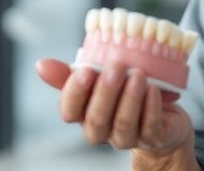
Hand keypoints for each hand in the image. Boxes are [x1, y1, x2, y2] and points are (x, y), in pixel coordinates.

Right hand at [36, 58, 193, 156]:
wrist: (162, 111)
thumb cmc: (124, 91)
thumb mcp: (98, 78)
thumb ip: (70, 73)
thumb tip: (41, 64)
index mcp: (84, 113)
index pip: (69, 111)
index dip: (75, 93)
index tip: (85, 70)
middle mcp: (102, 130)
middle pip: (96, 119)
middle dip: (105, 92)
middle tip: (116, 66)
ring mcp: (127, 137)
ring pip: (123, 124)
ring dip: (130, 97)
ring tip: (139, 74)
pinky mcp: (153, 138)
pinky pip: (150, 127)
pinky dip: (151, 107)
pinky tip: (153, 89)